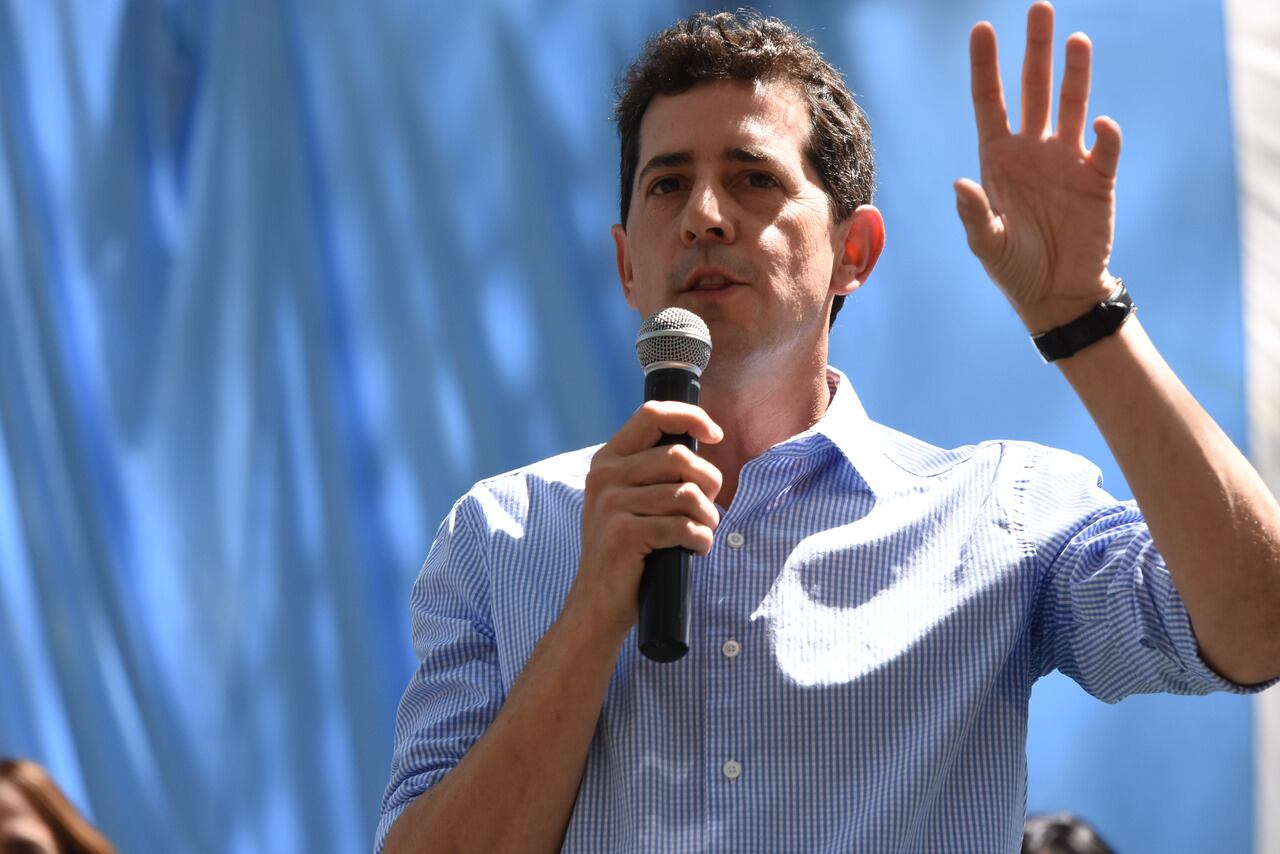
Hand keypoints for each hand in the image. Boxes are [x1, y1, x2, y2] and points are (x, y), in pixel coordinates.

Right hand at [564, 401, 722, 637]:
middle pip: (678, 456)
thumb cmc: (627, 549)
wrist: (598, 602)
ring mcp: (611, 505)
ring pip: (685, 494)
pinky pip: (681, 526)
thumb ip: (652, 469)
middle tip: (710, 506)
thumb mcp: (629, 498)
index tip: (715, 436)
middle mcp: (605, 476)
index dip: (690, 417)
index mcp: (608, 459)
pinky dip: (700, 539)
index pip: (652, 414)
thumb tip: (701, 441)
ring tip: (702, 532)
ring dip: (707, 517)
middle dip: (709, 481)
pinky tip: (696, 548)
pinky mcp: (623, 534)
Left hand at [955, 1, 1122, 331]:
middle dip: (1035, 50)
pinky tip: (1099, 125)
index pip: (989, 102)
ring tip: (1076, 40)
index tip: (982, 29)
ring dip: (1074, 74)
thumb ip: (974, 215)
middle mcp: (1032, 150)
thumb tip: (959, 183)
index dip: (985, 66)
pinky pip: (1104, 148)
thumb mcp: (986, 245)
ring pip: (1071, 105)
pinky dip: (1104, 136)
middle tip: (1039, 8)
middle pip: (1033, 90)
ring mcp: (1067, 160)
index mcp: (999, 159)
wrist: (1056, 293)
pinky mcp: (1098, 178)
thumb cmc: (1015, 268)